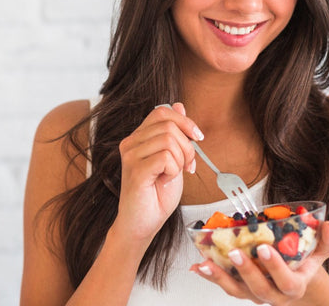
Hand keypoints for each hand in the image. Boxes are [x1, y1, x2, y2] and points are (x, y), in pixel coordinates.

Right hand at [114, 102, 200, 242]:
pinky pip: (166, 157)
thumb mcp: (173, 159)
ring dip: (181, 160)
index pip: (162, 111)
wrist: (142, 224)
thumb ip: (174, 134)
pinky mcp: (135, 170)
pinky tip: (165, 181)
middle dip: (188, 146)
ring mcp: (130, 156)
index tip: (198, 138)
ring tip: (173, 175)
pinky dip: (174, 171)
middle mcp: (130, 143)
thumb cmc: (156, 195)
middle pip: (169, 125)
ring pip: (170, 140)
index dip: (185, 121)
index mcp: (138, 137)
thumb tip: (179, 105)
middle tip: (187, 166)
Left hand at [190, 221, 328, 304]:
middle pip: (259, 289)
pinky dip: (210, 276)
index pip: (287, 281)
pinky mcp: (241, 289)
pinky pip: (225, 285)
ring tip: (205, 263)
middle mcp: (274, 294)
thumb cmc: (306, 262)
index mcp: (294, 285)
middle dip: (246, 271)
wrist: (298, 281)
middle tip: (234, 252)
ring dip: (220, 277)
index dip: (275, 267)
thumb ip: (328, 240)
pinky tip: (198, 266)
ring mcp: (256, 293)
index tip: (264, 248)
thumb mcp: (322, 251)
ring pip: (237, 290)